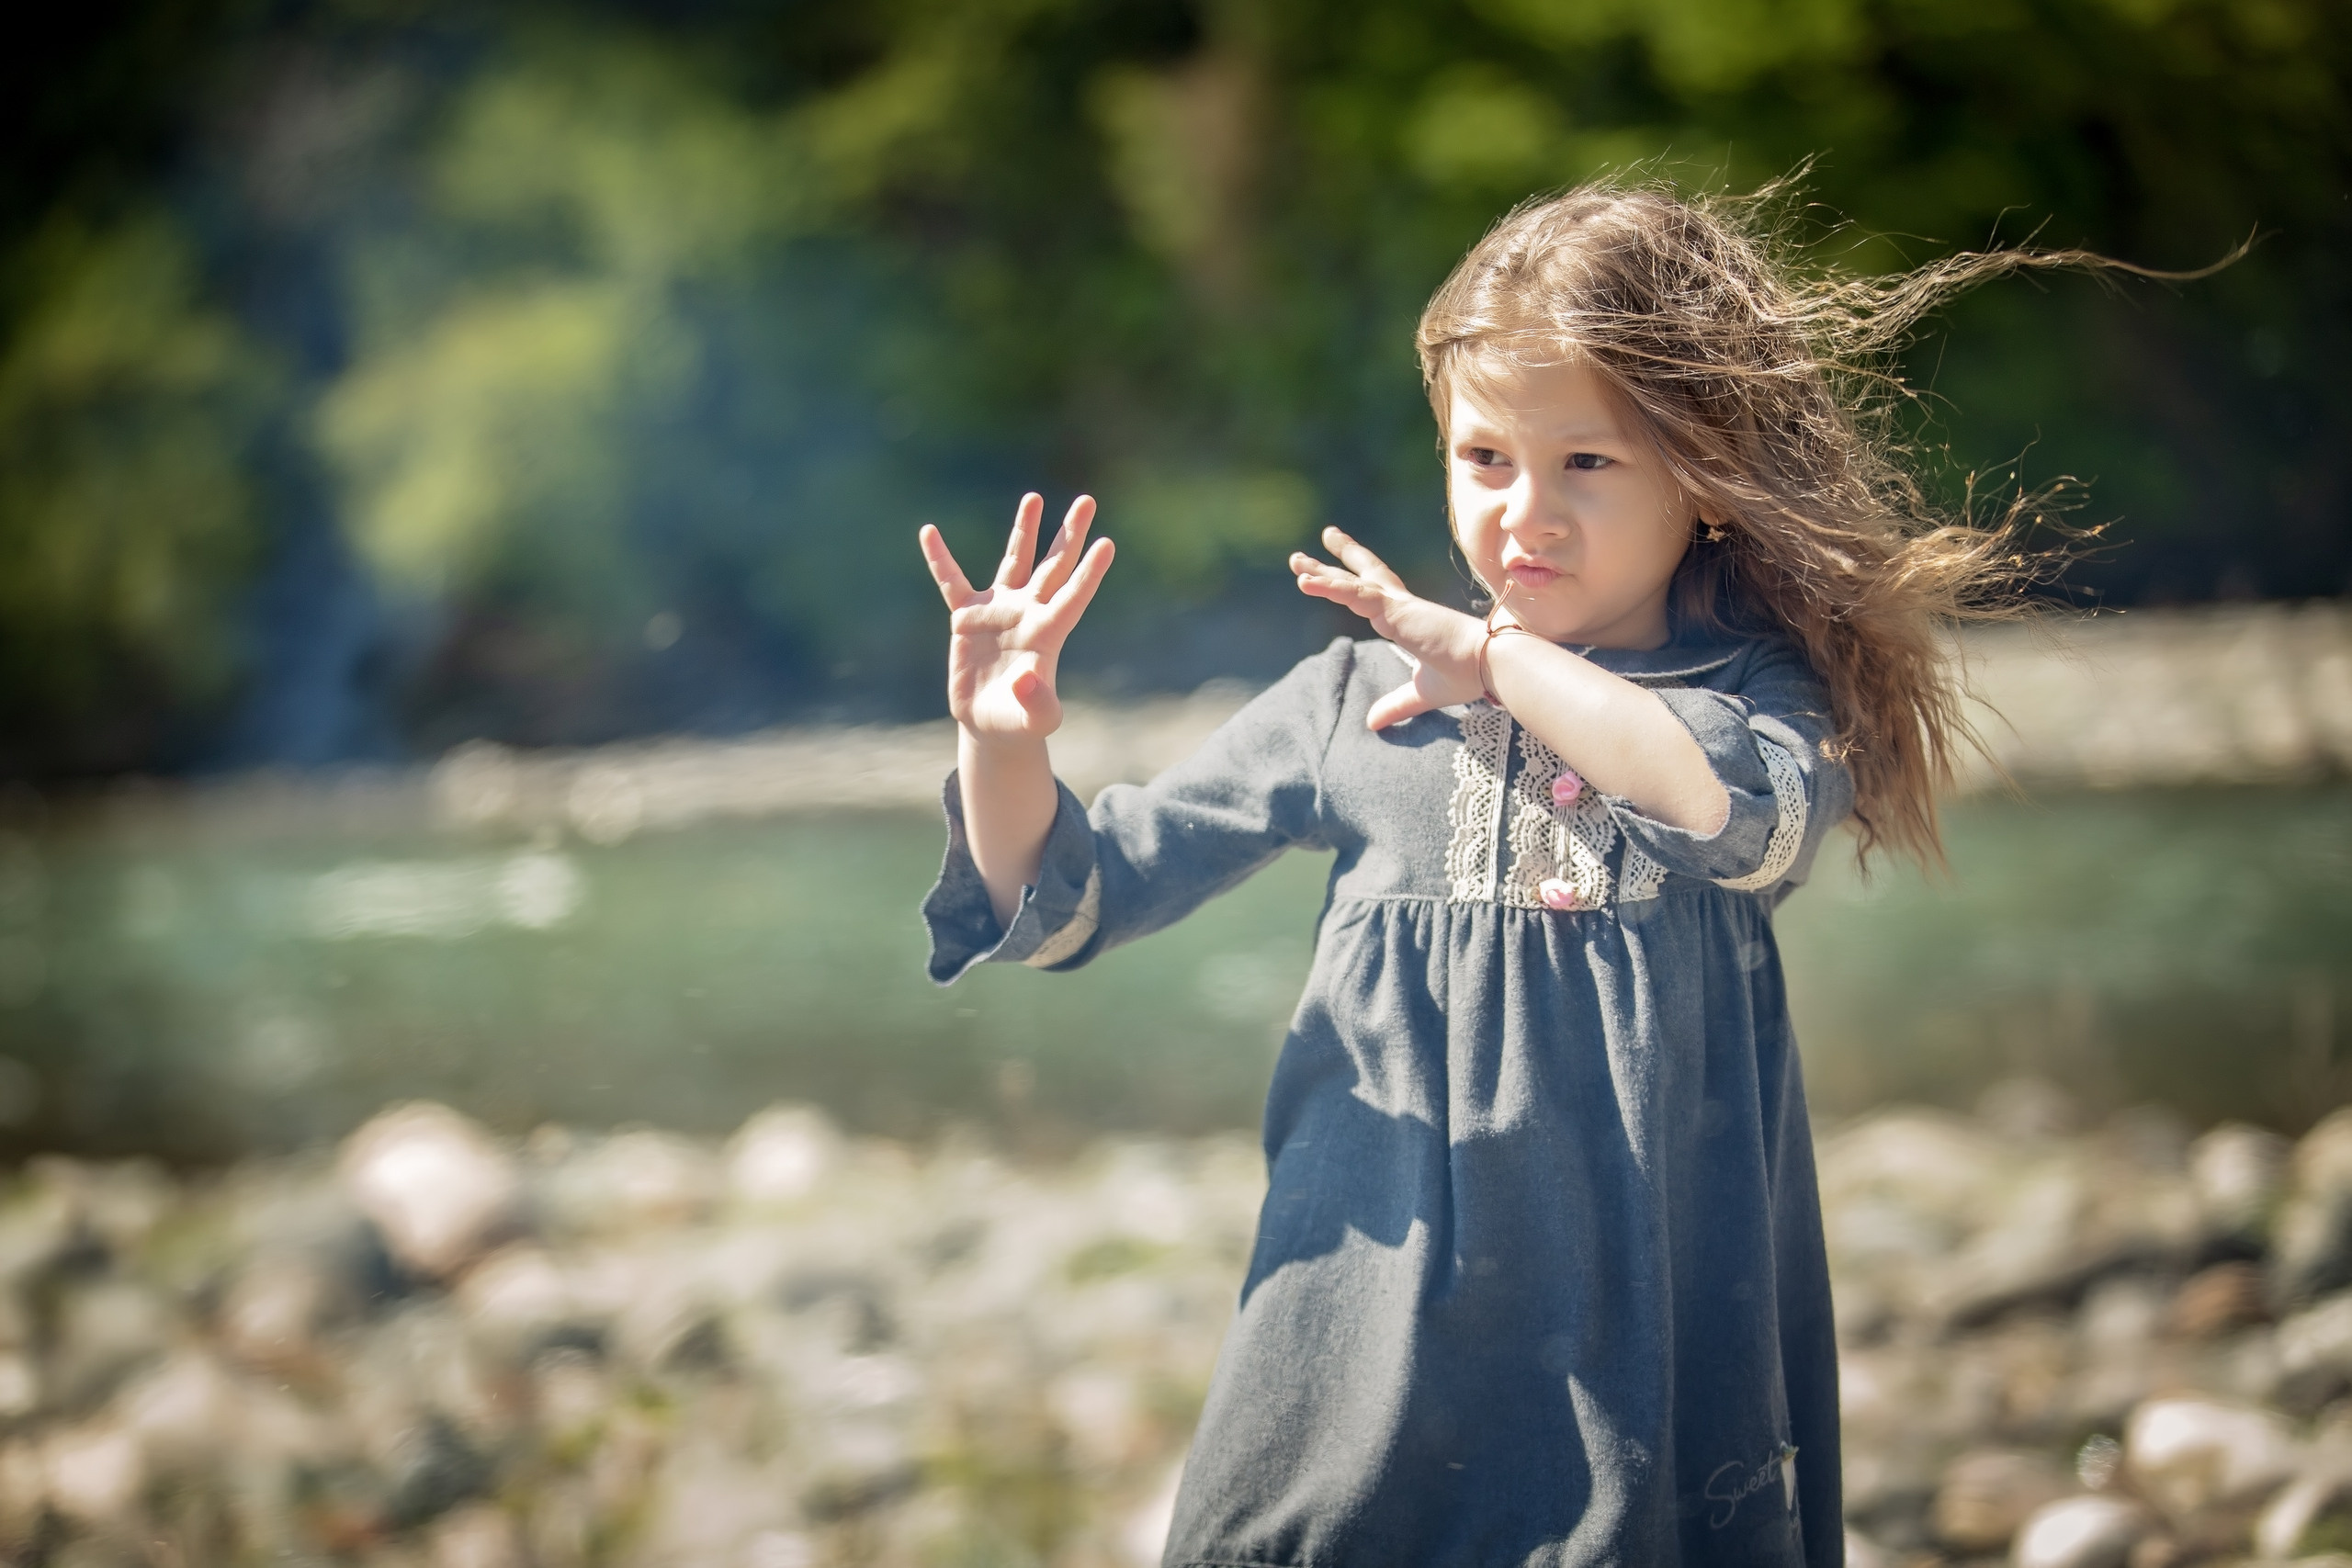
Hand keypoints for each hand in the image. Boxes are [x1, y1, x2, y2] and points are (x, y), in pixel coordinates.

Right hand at [920, 494, 1113, 741]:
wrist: (991, 723)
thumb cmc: (1020, 723)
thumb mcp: (1035, 722)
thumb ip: (1039, 704)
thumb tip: (1026, 680)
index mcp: (1048, 633)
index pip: (1073, 597)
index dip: (1089, 573)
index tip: (1107, 545)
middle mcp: (1028, 613)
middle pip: (1054, 566)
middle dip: (1070, 534)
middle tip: (1087, 501)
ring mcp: (999, 611)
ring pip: (1015, 561)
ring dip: (1024, 530)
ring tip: (1034, 498)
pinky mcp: (967, 617)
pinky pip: (951, 582)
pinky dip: (939, 559)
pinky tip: (928, 532)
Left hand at [1291, 526, 1498, 729]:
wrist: (1491, 666)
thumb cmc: (1467, 675)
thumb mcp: (1422, 694)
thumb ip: (1397, 705)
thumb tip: (1372, 723)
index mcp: (1409, 620)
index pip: (1376, 596)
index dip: (1355, 582)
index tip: (1336, 573)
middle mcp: (1402, 607)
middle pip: (1362, 577)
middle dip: (1335, 563)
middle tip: (1306, 552)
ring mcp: (1398, 606)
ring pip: (1352, 585)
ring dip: (1322, 573)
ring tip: (1295, 563)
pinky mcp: (1396, 611)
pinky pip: (1355, 594)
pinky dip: (1329, 587)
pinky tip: (1305, 582)